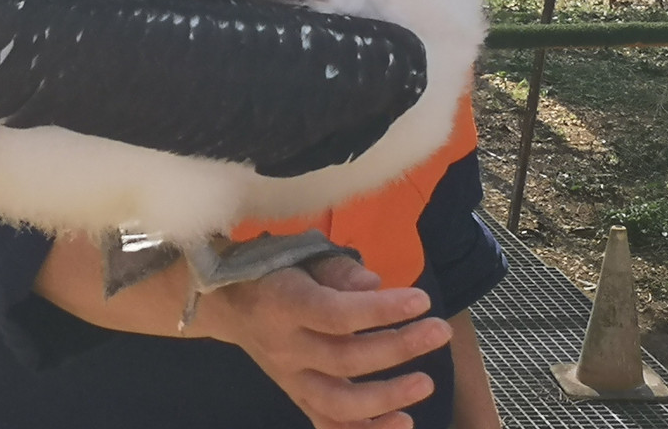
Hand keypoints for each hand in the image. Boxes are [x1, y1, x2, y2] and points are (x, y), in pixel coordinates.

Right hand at [190, 255, 452, 428]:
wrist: (229, 303)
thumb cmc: (273, 271)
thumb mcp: (299, 255)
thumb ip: (338, 270)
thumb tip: (376, 285)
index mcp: (285, 304)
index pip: (338, 314)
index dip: (382, 310)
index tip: (422, 299)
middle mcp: (286, 347)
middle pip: (346, 358)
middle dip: (399, 347)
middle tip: (439, 331)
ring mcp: (290, 378)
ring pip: (338, 403)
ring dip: (386, 398)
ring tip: (425, 383)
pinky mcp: (296, 396)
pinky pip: (329, 424)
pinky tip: (403, 422)